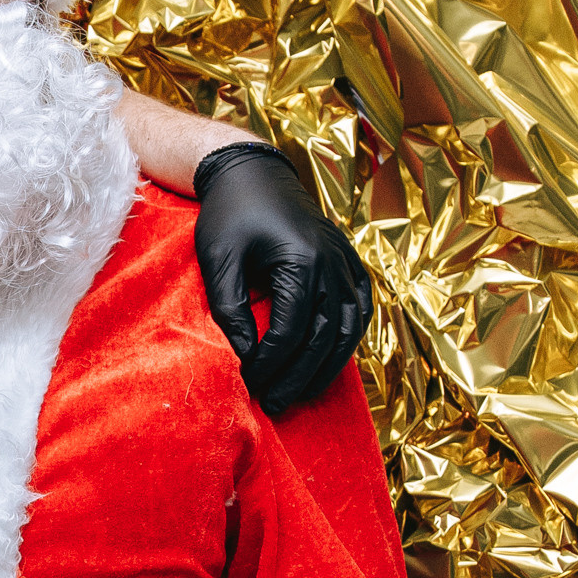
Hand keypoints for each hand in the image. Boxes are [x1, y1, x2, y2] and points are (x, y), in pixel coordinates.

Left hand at [191, 144, 371, 417]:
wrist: (253, 172)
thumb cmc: (230, 214)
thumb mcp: (219, 259)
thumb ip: (229, 308)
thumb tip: (243, 355)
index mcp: (302, 260)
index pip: (290, 331)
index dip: (269, 364)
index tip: (249, 385)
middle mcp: (333, 263)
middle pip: (322, 338)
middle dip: (297, 377)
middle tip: (273, 404)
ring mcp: (346, 262)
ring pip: (347, 330)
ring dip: (325, 368)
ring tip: (299, 394)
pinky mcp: (350, 261)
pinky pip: (359, 310)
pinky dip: (346, 341)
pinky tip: (328, 362)